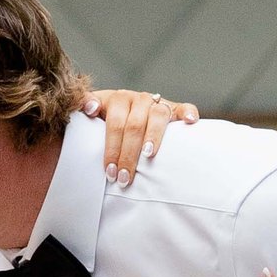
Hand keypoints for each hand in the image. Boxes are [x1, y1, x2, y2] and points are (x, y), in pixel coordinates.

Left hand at [84, 87, 198, 184]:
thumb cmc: (111, 118)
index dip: (112, 147)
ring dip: (153, 137)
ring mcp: (158, 102)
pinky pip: (184, 107)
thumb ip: (86, 106)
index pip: (115, 123)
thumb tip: (88, 108)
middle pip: (134, 125)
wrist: (131, 109)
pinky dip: (188, 112)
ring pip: (158, 116)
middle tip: (124, 178)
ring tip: (148, 156)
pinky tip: (190, 121)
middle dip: (128, 154)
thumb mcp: (96, 111)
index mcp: (118, 99)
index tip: (109, 171)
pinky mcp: (175, 108)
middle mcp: (139, 99)